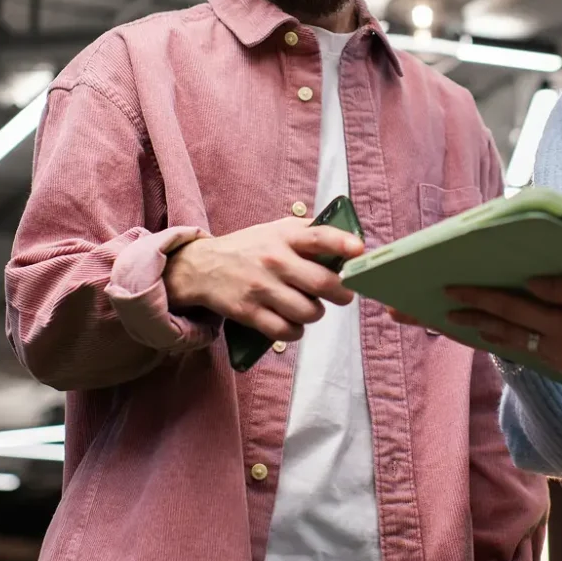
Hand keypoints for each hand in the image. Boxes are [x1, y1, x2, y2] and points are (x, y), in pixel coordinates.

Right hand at [163, 218, 363, 342]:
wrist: (202, 267)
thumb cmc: (251, 247)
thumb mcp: (277, 229)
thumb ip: (310, 232)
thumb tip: (352, 241)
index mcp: (284, 236)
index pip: (318, 236)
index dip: (342, 243)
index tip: (359, 250)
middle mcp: (274, 261)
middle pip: (322, 283)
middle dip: (342, 293)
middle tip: (343, 294)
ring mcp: (261, 288)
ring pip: (309, 312)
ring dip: (317, 313)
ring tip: (311, 306)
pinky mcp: (249, 312)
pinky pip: (286, 331)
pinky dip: (296, 331)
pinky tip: (293, 322)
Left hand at [406, 277, 561, 392]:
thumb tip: (530, 284)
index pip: (510, 310)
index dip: (477, 298)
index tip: (447, 289)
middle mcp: (559, 353)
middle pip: (505, 333)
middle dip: (468, 320)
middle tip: (437, 311)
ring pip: (518, 347)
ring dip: (489, 334)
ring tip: (463, 323)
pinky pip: (539, 357)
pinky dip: (517, 344)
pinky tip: (509, 337)